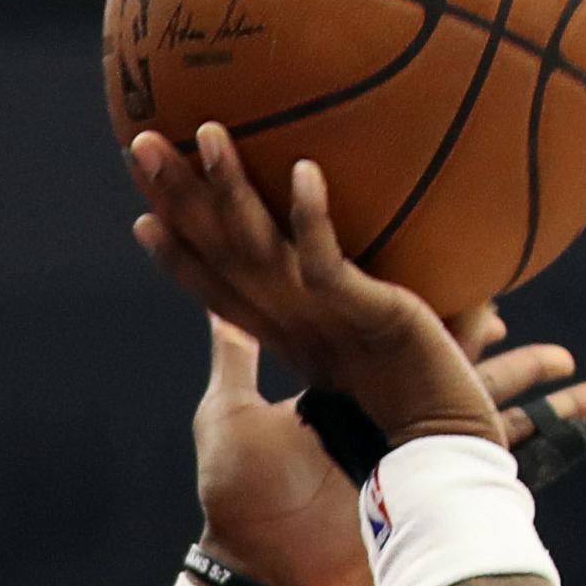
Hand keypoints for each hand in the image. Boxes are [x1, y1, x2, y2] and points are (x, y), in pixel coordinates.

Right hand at [130, 123, 493, 445]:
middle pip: (220, 253)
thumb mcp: (370, 348)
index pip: (216, 287)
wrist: (444, 451)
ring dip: (231, 190)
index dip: (176, 253)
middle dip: (178, 199)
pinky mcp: (364, 316)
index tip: (141, 212)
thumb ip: (353, 309)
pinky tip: (304, 170)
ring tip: (210, 134)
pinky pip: (329, 262)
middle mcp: (292, 322)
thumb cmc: (413, 404)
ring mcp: (323, 319)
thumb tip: (360, 269)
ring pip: (259, 249)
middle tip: (143, 145)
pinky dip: (313, 218)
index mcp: (286, 332)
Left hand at [190, 308, 585, 585]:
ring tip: (585, 365)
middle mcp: (391, 414)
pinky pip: (506, 440)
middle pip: (458, 362)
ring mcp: (421, 445)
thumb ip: (234, 356)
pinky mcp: (442, 469)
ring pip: (496, 398)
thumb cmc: (242, 498)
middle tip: (522, 307)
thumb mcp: (230, 412)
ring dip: (541, 378)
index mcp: (346, 392)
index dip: (429, 313)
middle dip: (497, 341)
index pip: (396, 339)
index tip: (457, 286)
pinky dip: (555, 419)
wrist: (265, 565)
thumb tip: (216, 304)